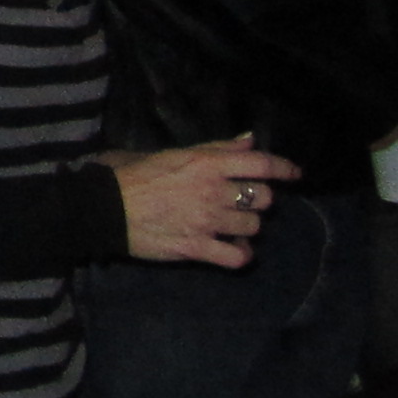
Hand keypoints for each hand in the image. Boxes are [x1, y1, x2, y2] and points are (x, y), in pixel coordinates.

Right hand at [114, 141, 299, 268]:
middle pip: (263, 199)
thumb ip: (215, 148)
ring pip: (253, 228)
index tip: (294, 173)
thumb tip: (248, 139)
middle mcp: (213, 192)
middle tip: (244, 203)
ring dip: (247, 228)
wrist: (103, 208)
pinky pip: (236, 257)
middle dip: (259, 200)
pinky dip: (240, 256)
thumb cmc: (132, 175)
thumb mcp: (173, 153)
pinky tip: (233, 251)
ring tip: (234, 227)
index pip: (260, 164)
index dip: (283, 168)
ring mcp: (207, 222)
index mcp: (207, 164)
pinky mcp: (197, 248)